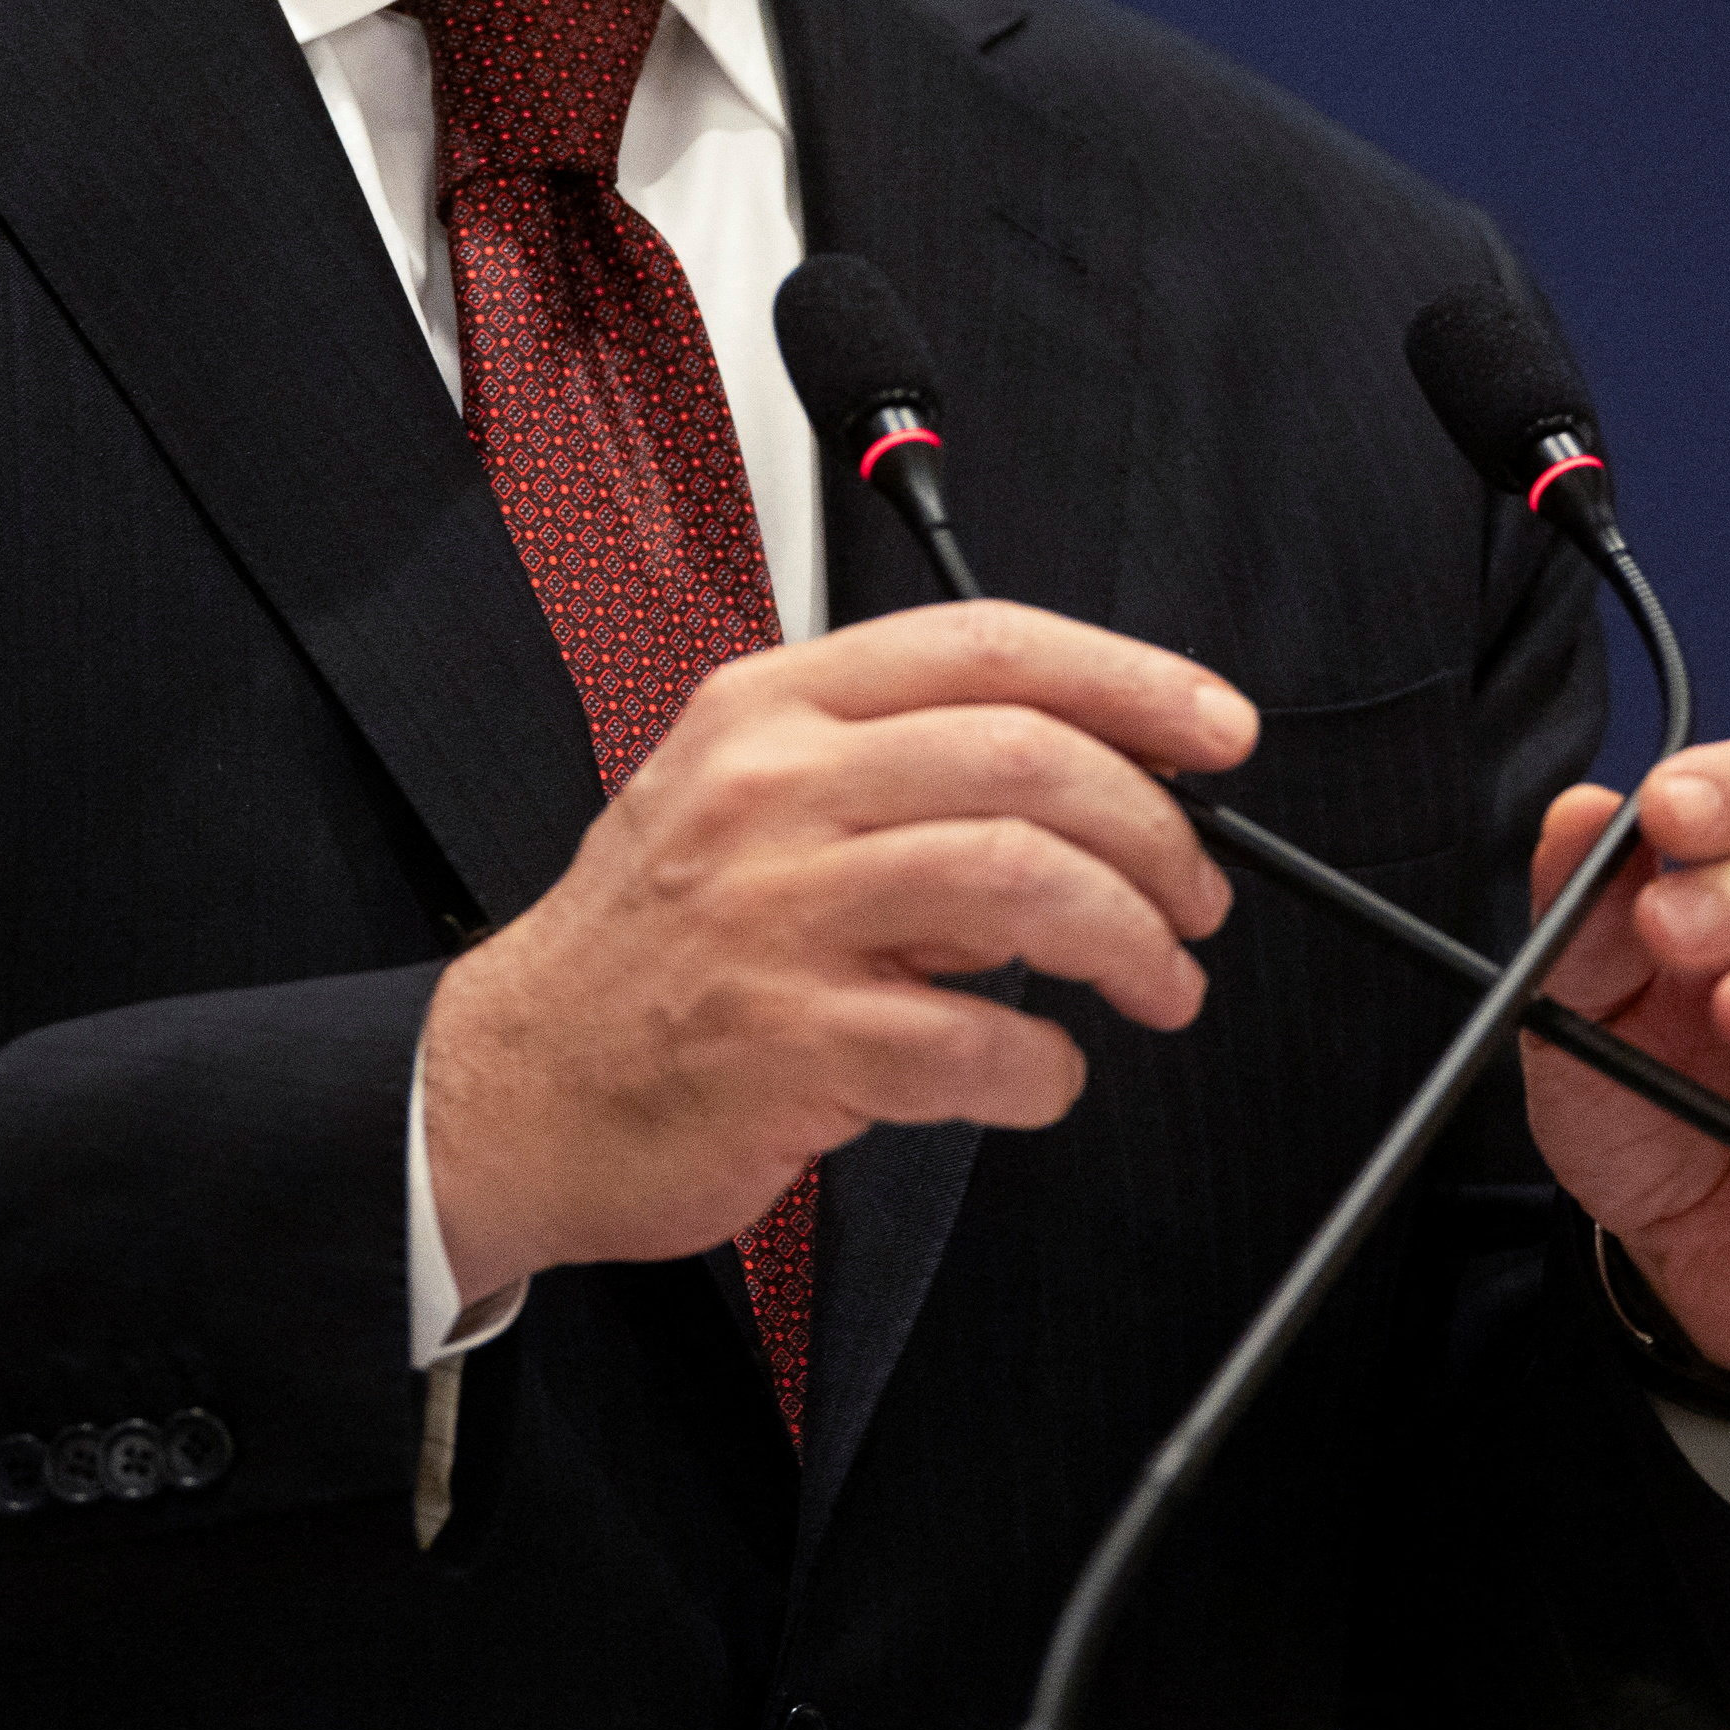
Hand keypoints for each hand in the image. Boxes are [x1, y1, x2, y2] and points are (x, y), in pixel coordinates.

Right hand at [418, 600, 1255, 1306]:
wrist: (513, 1084)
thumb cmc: (651, 947)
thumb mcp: (742, 799)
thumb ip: (893, 769)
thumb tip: (1094, 777)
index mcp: (770, 709)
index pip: (987, 645)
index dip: (1132, 679)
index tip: (1216, 729)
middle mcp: (771, 792)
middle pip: (1029, 759)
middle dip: (1157, 833)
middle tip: (1195, 896)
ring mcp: (775, 915)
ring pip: (1021, 882)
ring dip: (1130, 943)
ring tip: (1156, 983)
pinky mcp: (786, 1042)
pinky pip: (974, 1046)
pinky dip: (1044, 1069)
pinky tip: (1037, 1073)